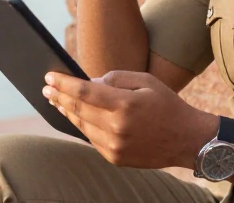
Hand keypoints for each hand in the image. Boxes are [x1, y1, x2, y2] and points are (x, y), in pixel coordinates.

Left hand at [43, 70, 216, 169]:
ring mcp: (115, 146)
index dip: (64, 83)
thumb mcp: (146, 81)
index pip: (84, 92)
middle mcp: (117, 127)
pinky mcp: (115, 157)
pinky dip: (82, 126)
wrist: (187, 140)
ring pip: (81, 126)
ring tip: (56, 101)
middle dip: (59, 97)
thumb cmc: (167, 105)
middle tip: (46, 88)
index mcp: (125, 105)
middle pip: (78, 110)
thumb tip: (90, 83)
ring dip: (67, 112)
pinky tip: (76, 117)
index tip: (49, 76)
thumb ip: (116, 79)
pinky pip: (92, 139)